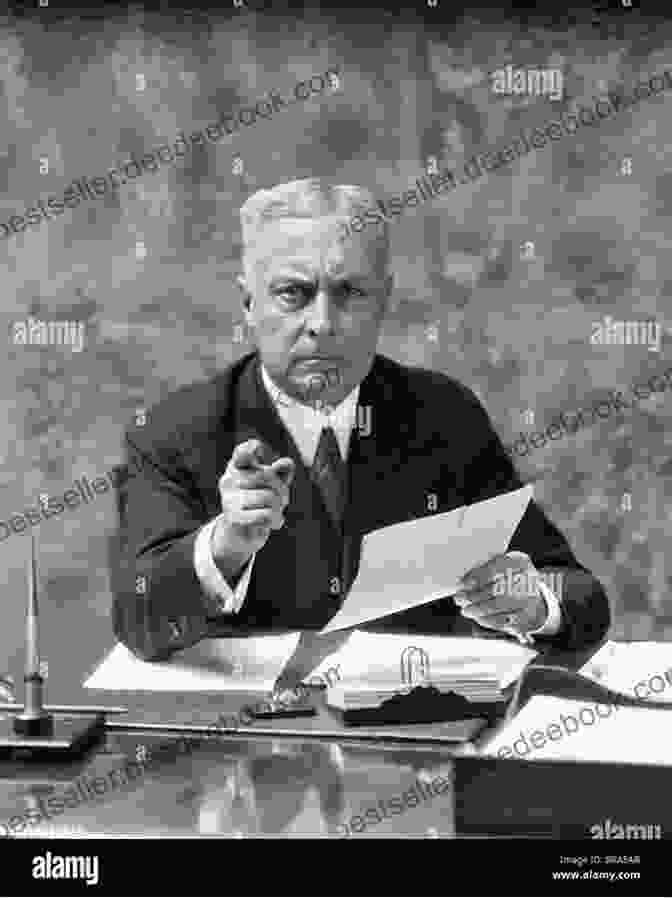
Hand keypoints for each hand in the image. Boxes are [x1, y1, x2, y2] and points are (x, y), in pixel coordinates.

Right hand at [211, 439, 294, 576]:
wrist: (242, 534)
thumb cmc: (260, 503)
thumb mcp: (273, 485)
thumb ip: (281, 472)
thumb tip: (287, 463)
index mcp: (238, 467)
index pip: (242, 454)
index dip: (249, 448)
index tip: (256, 446)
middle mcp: (229, 480)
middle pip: (267, 475)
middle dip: (282, 489)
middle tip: (283, 499)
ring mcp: (229, 499)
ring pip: (268, 497)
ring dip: (279, 506)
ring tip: (276, 511)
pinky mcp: (233, 518)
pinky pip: (265, 515)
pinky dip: (276, 519)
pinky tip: (274, 522)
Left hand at [452, 551, 547, 637]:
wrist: (536, 602)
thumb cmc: (510, 582)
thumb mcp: (500, 570)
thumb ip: (482, 572)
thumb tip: (461, 584)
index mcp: (520, 562)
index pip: (496, 567)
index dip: (476, 576)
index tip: (460, 584)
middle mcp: (528, 579)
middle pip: (496, 587)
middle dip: (473, 595)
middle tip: (458, 598)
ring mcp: (530, 599)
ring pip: (499, 605)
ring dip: (478, 609)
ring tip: (465, 610)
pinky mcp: (528, 618)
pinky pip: (504, 620)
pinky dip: (487, 620)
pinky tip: (478, 617)